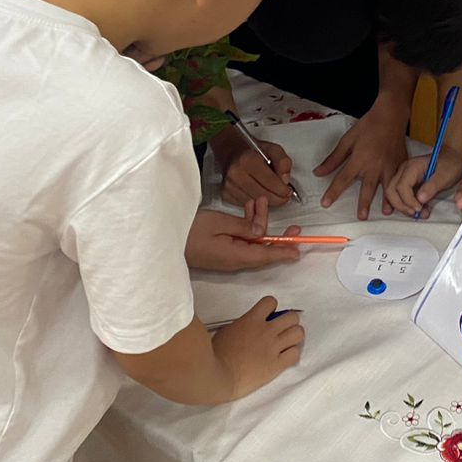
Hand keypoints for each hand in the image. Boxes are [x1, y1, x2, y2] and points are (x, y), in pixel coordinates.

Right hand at [185, 198, 303, 271]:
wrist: (163, 241)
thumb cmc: (190, 230)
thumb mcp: (219, 223)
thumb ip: (243, 227)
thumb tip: (261, 232)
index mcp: (236, 255)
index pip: (266, 255)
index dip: (284, 252)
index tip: (298, 250)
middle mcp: (234, 260)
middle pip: (262, 250)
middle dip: (277, 236)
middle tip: (294, 227)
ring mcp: (227, 257)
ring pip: (251, 242)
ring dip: (258, 224)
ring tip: (259, 202)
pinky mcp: (220, 251)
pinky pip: (240, 241)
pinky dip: (246, 226)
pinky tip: (248, 209)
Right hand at [211, 296, 304, 399]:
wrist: (219, 376)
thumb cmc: (216, 356)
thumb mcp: (225, 331)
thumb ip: (241, 325)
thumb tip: (246, 327)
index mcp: (251, 320)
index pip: (270, 302)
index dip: (271, 307)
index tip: (269, 314)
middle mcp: (266, 331)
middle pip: (291, 317)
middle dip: (289, 321)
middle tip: (283, 329)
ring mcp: (273, 348)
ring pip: (298, 333)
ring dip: (294, 336)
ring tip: (287, 342)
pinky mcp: (276, 365)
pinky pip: (295, 354)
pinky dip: (292, 354)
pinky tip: (285, 357)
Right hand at [213, 130, 293, 208]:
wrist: (232, 152)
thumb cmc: (253, 152)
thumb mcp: (273, 149)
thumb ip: (283, 162)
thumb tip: (285, 179)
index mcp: (248, 160)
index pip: (269, 181)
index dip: (282, 189)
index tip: (288, 191)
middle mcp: (235, 173)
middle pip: (262, 194)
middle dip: (277, 199)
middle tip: (284, 196)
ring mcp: (229, 185)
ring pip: (254, 202)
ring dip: (267, 202)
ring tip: (273, 194)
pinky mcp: (226, 194)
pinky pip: (245, 205)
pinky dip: (255, 203)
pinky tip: (260, 195)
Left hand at [313, 105, 407, 219]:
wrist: (391, 115)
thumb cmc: (369, 125)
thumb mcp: (347, 140)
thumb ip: (333, 159)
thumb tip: (319, 172)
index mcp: (359, 160)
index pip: (342, 180)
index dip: (332, 193)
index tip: (325, 203)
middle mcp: (374, 166)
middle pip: (367, 189)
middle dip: (363, 204)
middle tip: (361, 217)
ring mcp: (389, 165)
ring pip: (387, 187)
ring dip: (386, 201)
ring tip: (385, 213)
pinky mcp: (400, 163)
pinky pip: (400, 180)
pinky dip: (400, 190)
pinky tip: (400, 198)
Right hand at [384, 148, 461, 219]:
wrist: (451, 159)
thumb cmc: (449, 165)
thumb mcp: (445, 175)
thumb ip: (432, 186)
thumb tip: (420, 199)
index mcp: (412, 166)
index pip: (401, 186)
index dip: (408, 200)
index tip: (419, 208)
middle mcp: (403, 171)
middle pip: (391, 191)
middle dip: (401, 205)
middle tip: (416, 213)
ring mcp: (403, 176)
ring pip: (393, 195)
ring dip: (403, 207)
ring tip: (421, 213)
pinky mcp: (406, 183)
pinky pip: (399, 196)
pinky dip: (406, 205)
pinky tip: (418, 209)